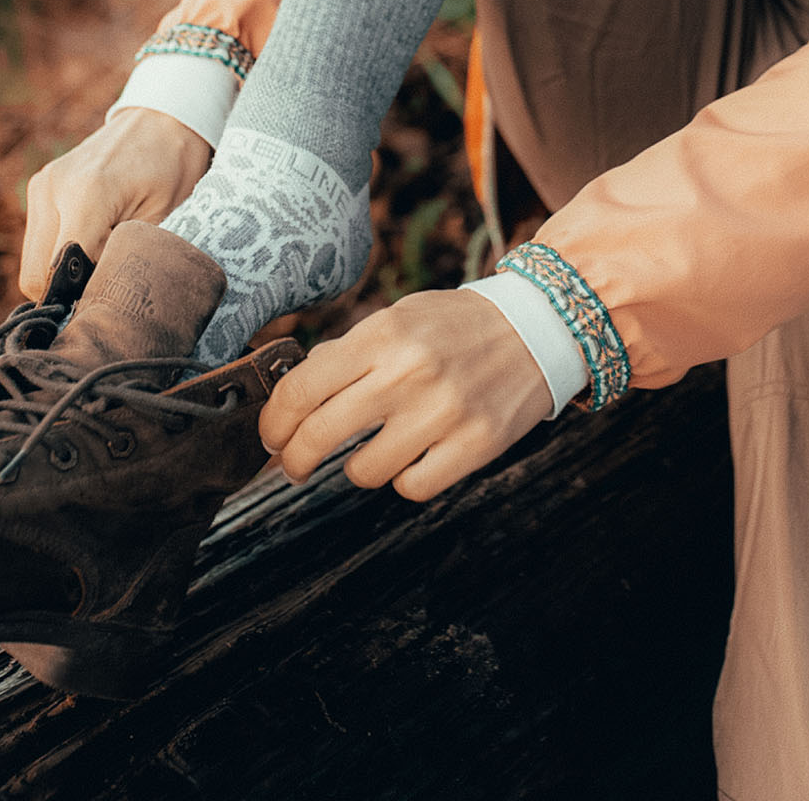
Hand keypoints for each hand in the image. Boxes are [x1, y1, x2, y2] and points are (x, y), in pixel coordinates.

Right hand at [19, 107, 212, 297]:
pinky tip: (95, 242)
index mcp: (85, 195)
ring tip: (105, 258)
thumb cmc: (173, 167)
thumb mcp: (162, 217)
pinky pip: (40, 239)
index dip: (76, 300)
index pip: (56, 274)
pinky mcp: (40, 186)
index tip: (104, 307)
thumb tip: (101, 301)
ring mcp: (41, 185)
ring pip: (33, 259)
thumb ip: (126, 258)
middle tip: (107, 288)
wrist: (162, 120)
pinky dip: (60, 252)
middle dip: (66, 291)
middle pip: (35, 274)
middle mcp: (52, 189)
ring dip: (63, 271)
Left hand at [259, 289, 552, 500]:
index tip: (272, 436)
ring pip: (363, 472)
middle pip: (318, 436)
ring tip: (372, 449)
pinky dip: (404, 478)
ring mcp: (443, 412)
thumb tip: (290, 400)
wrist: (536, 328)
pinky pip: (411, 488)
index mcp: (382, 334)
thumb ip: (346, 354)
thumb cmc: (455, 326)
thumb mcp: (397, 319)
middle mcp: (408, 373)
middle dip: (295, 460)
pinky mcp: (475, 445)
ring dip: (357, 467)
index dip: (274, 421)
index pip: (300, 388)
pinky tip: (413, 456)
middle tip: (294, 464)